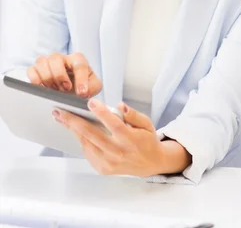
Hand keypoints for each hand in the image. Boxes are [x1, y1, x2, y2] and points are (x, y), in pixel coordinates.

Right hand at [27, 52, 102, 97]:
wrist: (71, 90)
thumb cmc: (82, 85)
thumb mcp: (93, 86)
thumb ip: (93, 87)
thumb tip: (83, 92)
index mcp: (78, 59)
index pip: (79, 64)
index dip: (81, 79)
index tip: (82, 92)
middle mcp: (62, 58)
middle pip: (56, 59)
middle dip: (60, 76)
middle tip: (65, 89)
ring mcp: (48, 63)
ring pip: (41, 62)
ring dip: (47, 78)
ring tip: (54, 89)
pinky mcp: (36, 70)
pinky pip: (31, 70)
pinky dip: (35, 79)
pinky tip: (42, 88)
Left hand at [53, 100, 187, 176]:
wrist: (149, 164)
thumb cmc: (147, 140)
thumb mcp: (147, 124)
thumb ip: (133, 115)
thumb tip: (119, 106)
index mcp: (130, 139)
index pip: (114, 124)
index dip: (102, 113)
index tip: (91, 103)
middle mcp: (118, 152)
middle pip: (92, 135)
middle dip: (73, 122)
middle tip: (60, 112)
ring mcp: (108, 162)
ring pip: (86, 144)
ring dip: (73, 131)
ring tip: (63, 119)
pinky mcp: (102, 168)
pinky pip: (88, 152)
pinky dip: (82, 140)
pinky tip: (77, 131)